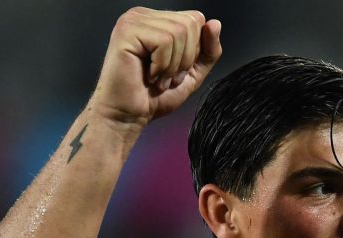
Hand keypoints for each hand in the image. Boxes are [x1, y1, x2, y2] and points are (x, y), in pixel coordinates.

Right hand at [90, 7, 221, 129]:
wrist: (129, 116)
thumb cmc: (154, 97)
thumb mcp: (192, 72)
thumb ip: (207, 50)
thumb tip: (215, 23)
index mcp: (157, 21)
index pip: (196, 19)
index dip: (195, 50)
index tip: (176, 70)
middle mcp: (144, 15)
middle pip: (190, 23)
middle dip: (186, 58)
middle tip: (166, 76)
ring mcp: (133, 20)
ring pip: (179, 32)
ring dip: (173, 65)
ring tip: (157, 78)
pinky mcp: (127, 31)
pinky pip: (164, 41)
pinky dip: (162, 65)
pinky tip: (149, 75)